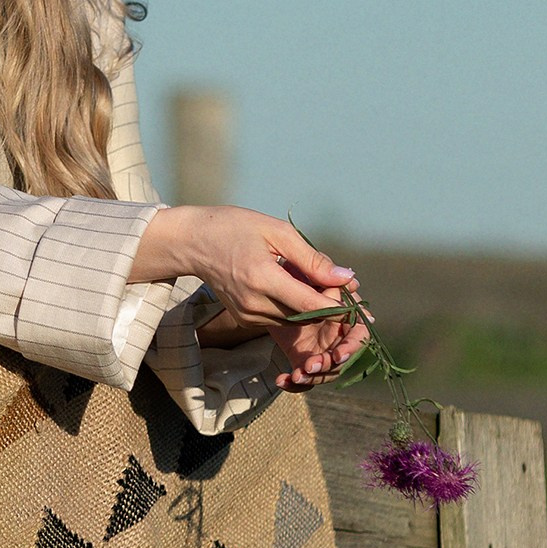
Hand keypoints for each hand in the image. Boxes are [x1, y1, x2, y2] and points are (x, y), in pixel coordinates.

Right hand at [130, 207, 370, 391]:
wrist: (193, 242)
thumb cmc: (234, 227)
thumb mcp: (277, 232)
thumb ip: (312, 259)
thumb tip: (345, 277)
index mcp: (263, 279)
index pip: (312, 304)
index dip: (338, 302)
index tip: (353, 291)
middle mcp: (255, 304)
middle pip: (307, 315)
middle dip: (327, 302)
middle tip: (337, 281)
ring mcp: (248, 315)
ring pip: (295, 320)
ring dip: (311, 304)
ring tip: (314, 279)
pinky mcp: (245, 320)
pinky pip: (280, 319)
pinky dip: (293, 306)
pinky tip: (292, 284)